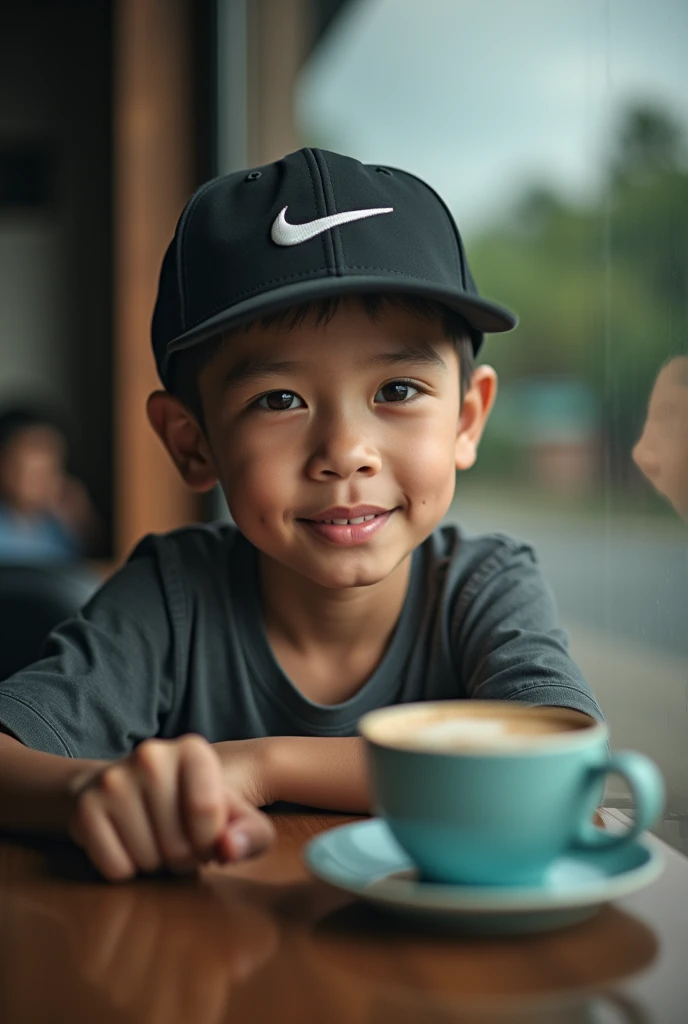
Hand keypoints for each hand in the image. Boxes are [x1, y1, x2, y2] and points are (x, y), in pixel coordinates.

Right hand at [67, 734, 274, 880]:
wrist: (126, 790)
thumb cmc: (190, 807)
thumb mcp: (234, 816)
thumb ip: (251, 834)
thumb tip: (229, 849)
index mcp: (193, 750)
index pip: (208, 813)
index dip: (210, 842)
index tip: (206, 836)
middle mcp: (151, 755)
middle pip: (178, 843)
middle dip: (184, 858)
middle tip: (177, 841)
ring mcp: (114, 779)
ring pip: (147, 860)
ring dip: (155, 864)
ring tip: (155, 840)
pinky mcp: (85, 806)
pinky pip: (115, 868)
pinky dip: (125, 869)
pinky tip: (128, 843)